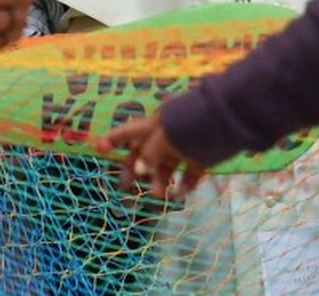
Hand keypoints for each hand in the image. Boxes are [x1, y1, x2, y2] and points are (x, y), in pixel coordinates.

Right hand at [94, 113, 208, 199]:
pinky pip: (189, 172)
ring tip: (159, 195)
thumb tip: (142, 168)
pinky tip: (181, 193)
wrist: (221, 124)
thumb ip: (147, 157)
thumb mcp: (159, 143)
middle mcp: (166, 135)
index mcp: (153, 126)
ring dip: (160, 180)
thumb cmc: (184, 129)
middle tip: (125, 186)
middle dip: (135, 169)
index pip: (128, 132)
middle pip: (145, 153)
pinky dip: (184, 183)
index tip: (97, 147)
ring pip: (166, 165)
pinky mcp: (201, 156)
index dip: (112, 139)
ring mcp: (184, 146)